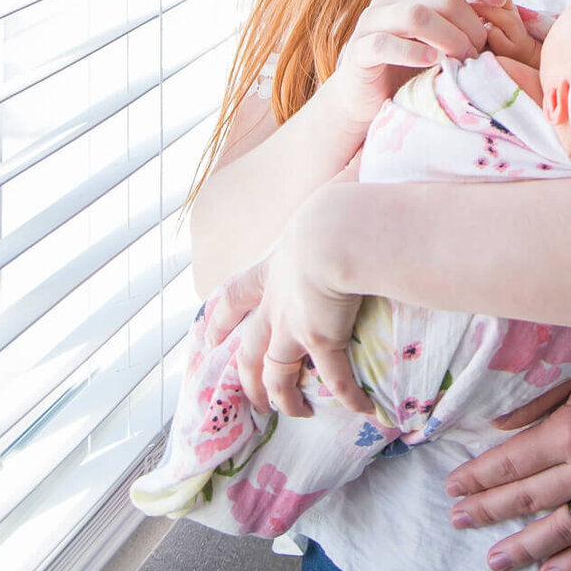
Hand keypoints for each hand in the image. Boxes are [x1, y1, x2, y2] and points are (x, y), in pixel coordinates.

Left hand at [202, 187, 370, 419]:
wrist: (338, 231)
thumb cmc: (332, 207)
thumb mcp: (324, 196)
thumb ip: (336, 185)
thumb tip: (360, 158)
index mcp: (272, 270)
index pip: (235, 295)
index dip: (220, 317)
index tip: (208, 335)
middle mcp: (276, 304)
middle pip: (249, 349)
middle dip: (247, 376)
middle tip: (251, 398)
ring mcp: (293, 326)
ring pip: (276, 374)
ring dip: (283, 397)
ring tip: (293, 412)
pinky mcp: (320, 342)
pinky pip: (334, 380)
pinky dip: (347, 396)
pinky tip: (361, 409)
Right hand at [329, 0, 528, 127]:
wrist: (377, 96)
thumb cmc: (424, 57)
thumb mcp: (460, 26)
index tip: (501, 3)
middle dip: (470, 23)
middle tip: (484, 49)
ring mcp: (373, 19)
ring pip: (415, 15)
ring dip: (449, 39)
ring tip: (465, 59)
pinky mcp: (359, 50)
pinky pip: (384, 43)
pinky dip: (413, 52)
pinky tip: (433, 63)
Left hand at [444, 330, 570, 570]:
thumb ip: (541, 395)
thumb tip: (498, 423)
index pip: (510, 463)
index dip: (478, 478)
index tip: (453, 488)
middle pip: (528, 499)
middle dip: (487, 512)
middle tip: (458, 521)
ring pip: (562, 531)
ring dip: (524, 547)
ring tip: (495, 559)